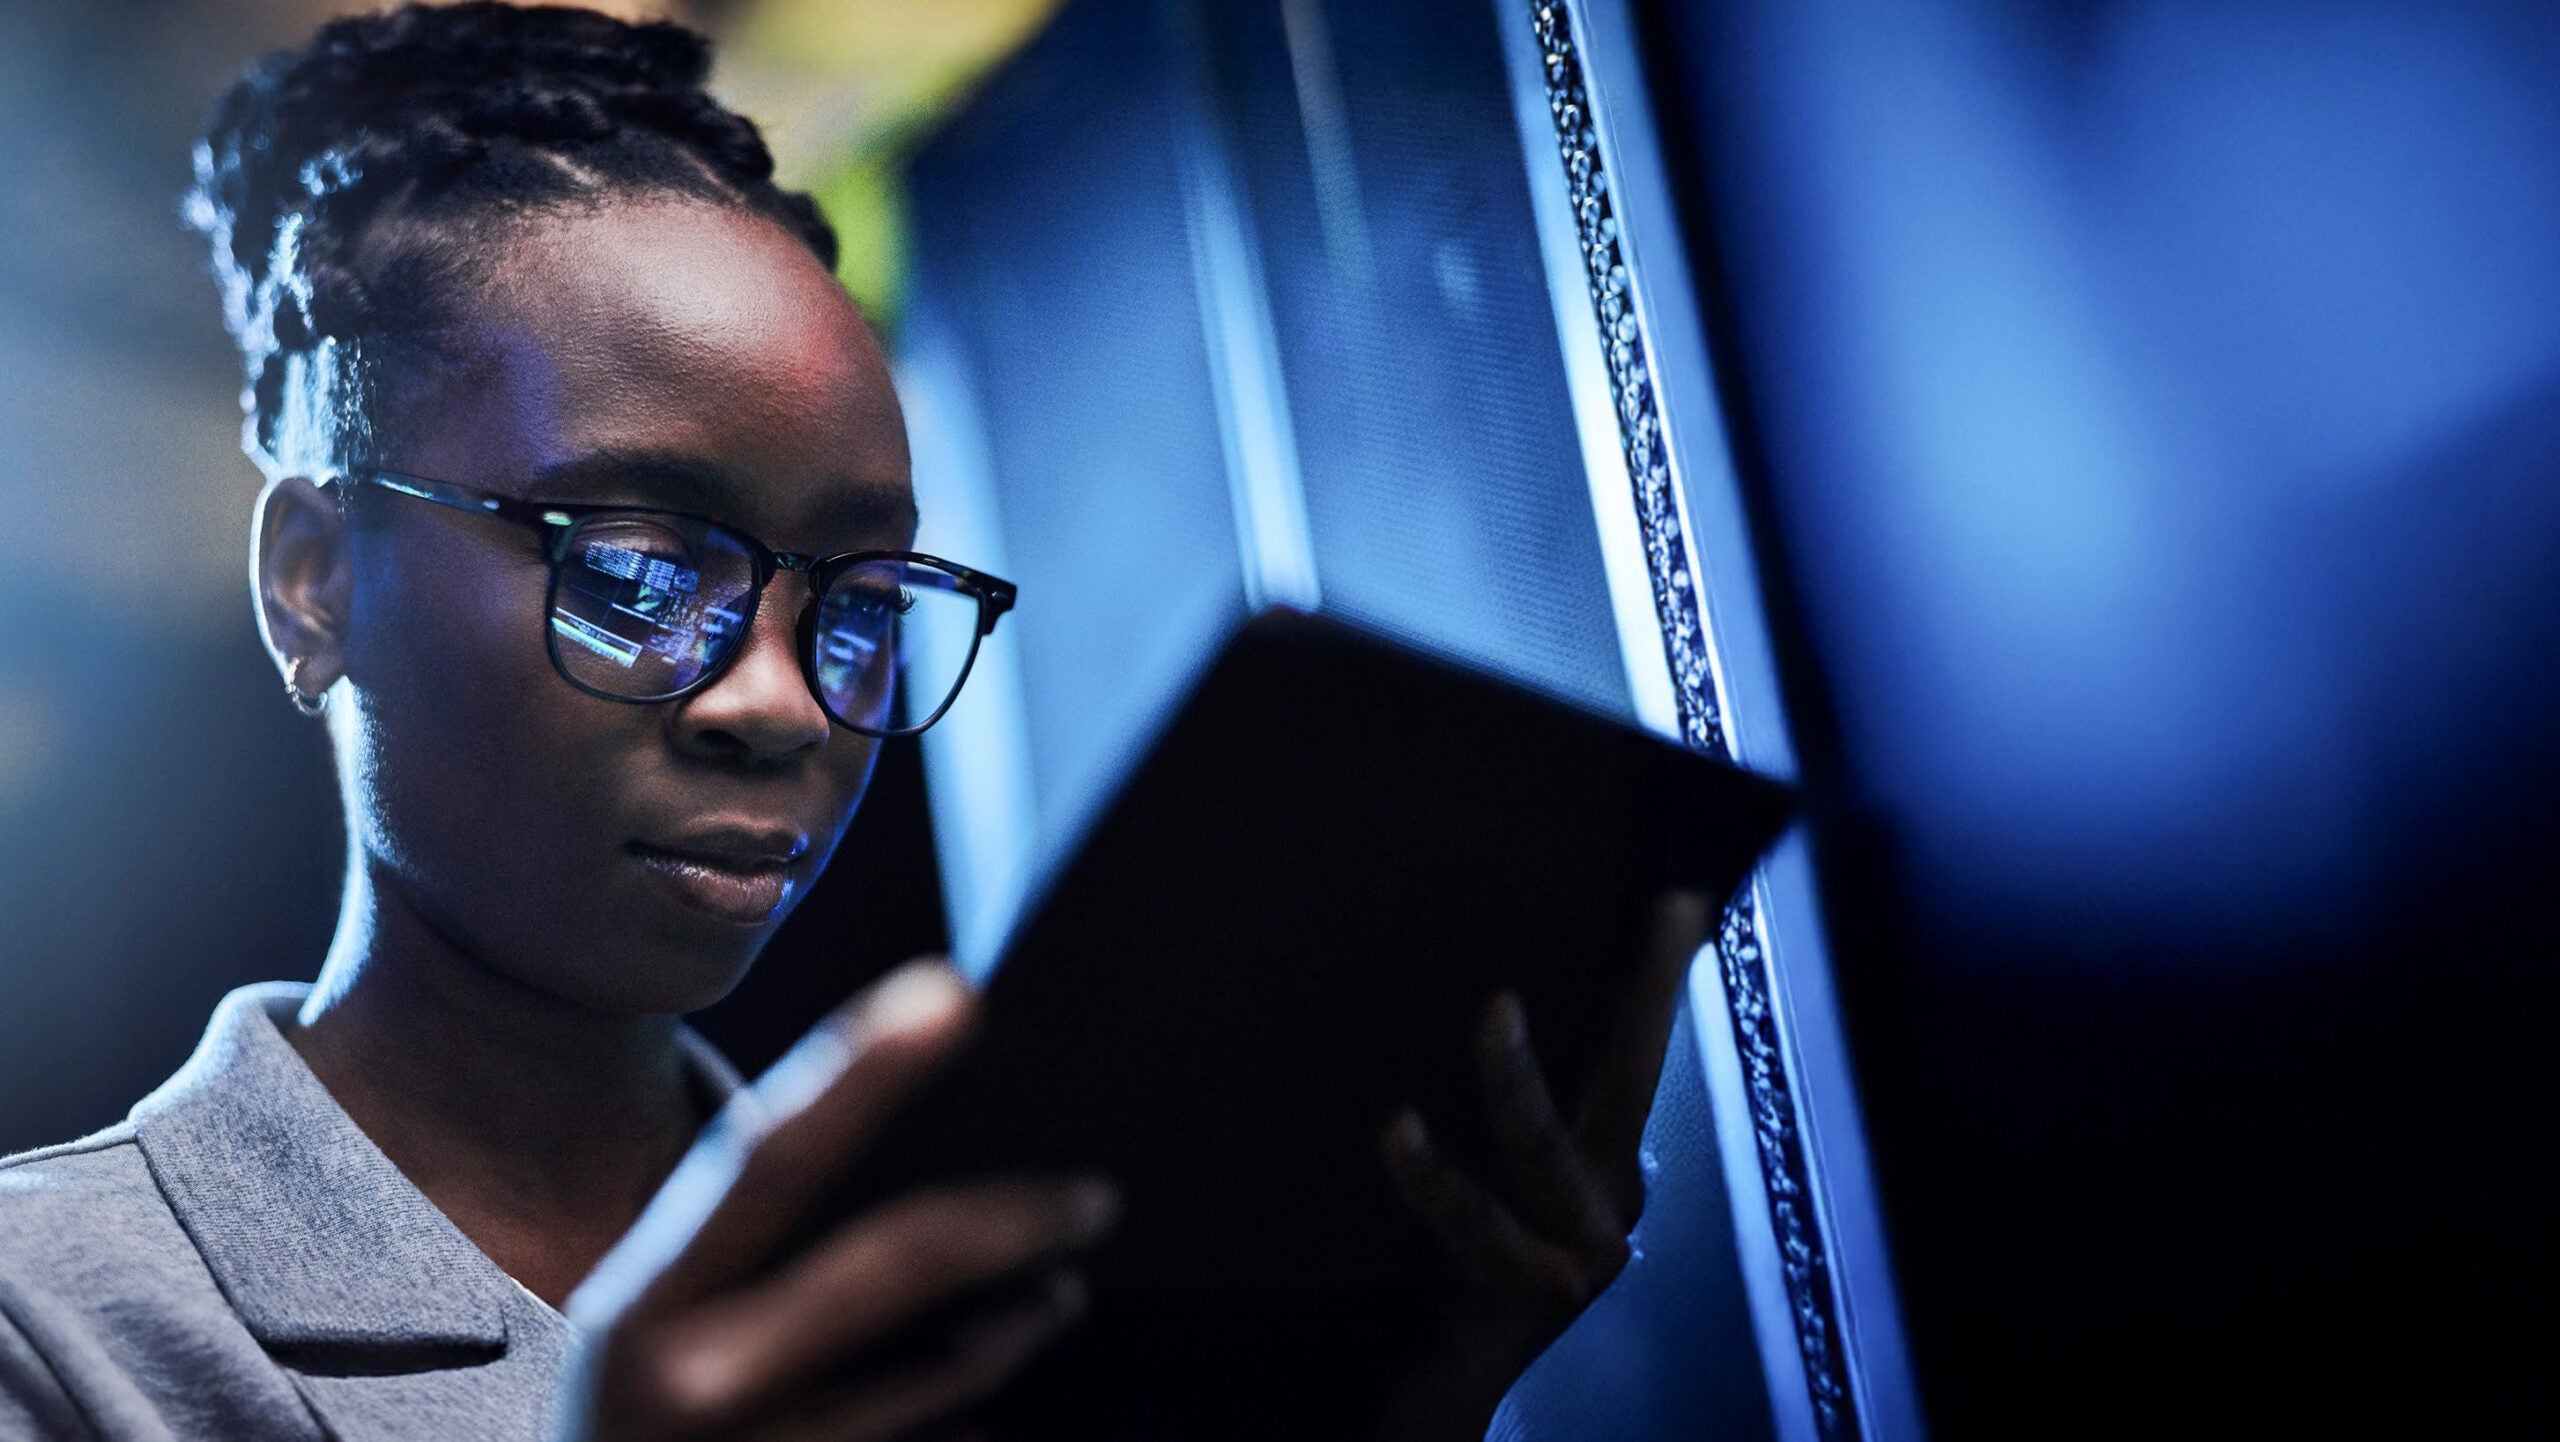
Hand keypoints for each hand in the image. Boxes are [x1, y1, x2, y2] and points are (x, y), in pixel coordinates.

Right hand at [560, 960, 1118, 1441]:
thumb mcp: (668, 1313)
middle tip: (1099, 1195)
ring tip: (1058, 1295)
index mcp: (648, 1298)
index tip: (952, 993)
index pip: (769, 1158)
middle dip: (1016, 1216)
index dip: (863, 1070)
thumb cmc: (657, 1398)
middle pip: (897, 1264)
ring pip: (948, 1375)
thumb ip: (759, 1236)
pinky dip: (974, 1417)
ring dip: (1023, 1327)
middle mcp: (691, 1383)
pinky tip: (987, 1402)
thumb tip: (923, 1124)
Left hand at [1375, 891, 1714, 1440]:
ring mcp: (1574, 1270)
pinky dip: (1436, 1183)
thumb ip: (1532, 1161)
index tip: (1679, 903)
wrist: (1490, 1432)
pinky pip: (1479, 1234)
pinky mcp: (1518, 1314)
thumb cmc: (1491, 1322)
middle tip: (1670, 909)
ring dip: (1520, 1083)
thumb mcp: (1519, 1230)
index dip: (1660, 987)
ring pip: (1548, 1158)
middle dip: (1654, 1002)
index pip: (1641, 1067)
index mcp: (1610, 1188)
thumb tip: (1507, 1038)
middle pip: (1634, 1090)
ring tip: (1499, 1011)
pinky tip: (1401, 1132)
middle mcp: (1612, 1220)